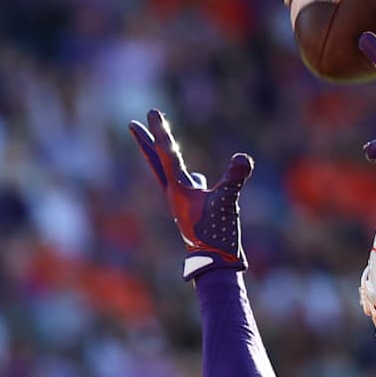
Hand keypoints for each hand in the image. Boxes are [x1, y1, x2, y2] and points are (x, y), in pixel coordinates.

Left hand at [129, 108, 253, 279]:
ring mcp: (183, 202)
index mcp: (178, 189)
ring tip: (158, 145)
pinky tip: (196, 178)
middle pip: (157, 162)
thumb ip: (234, 179)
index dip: (161, 131)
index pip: (167, 154)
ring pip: (169, 173)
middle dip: (147, 142)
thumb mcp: (227, 204)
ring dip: (163, 157)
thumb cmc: (217, 236)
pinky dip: (186, 176)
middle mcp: (175, 193)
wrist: (214, 264)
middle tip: (133, 124)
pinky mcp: (194, 211)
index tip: (151, 112)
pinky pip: (186, 187)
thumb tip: (242, 158)